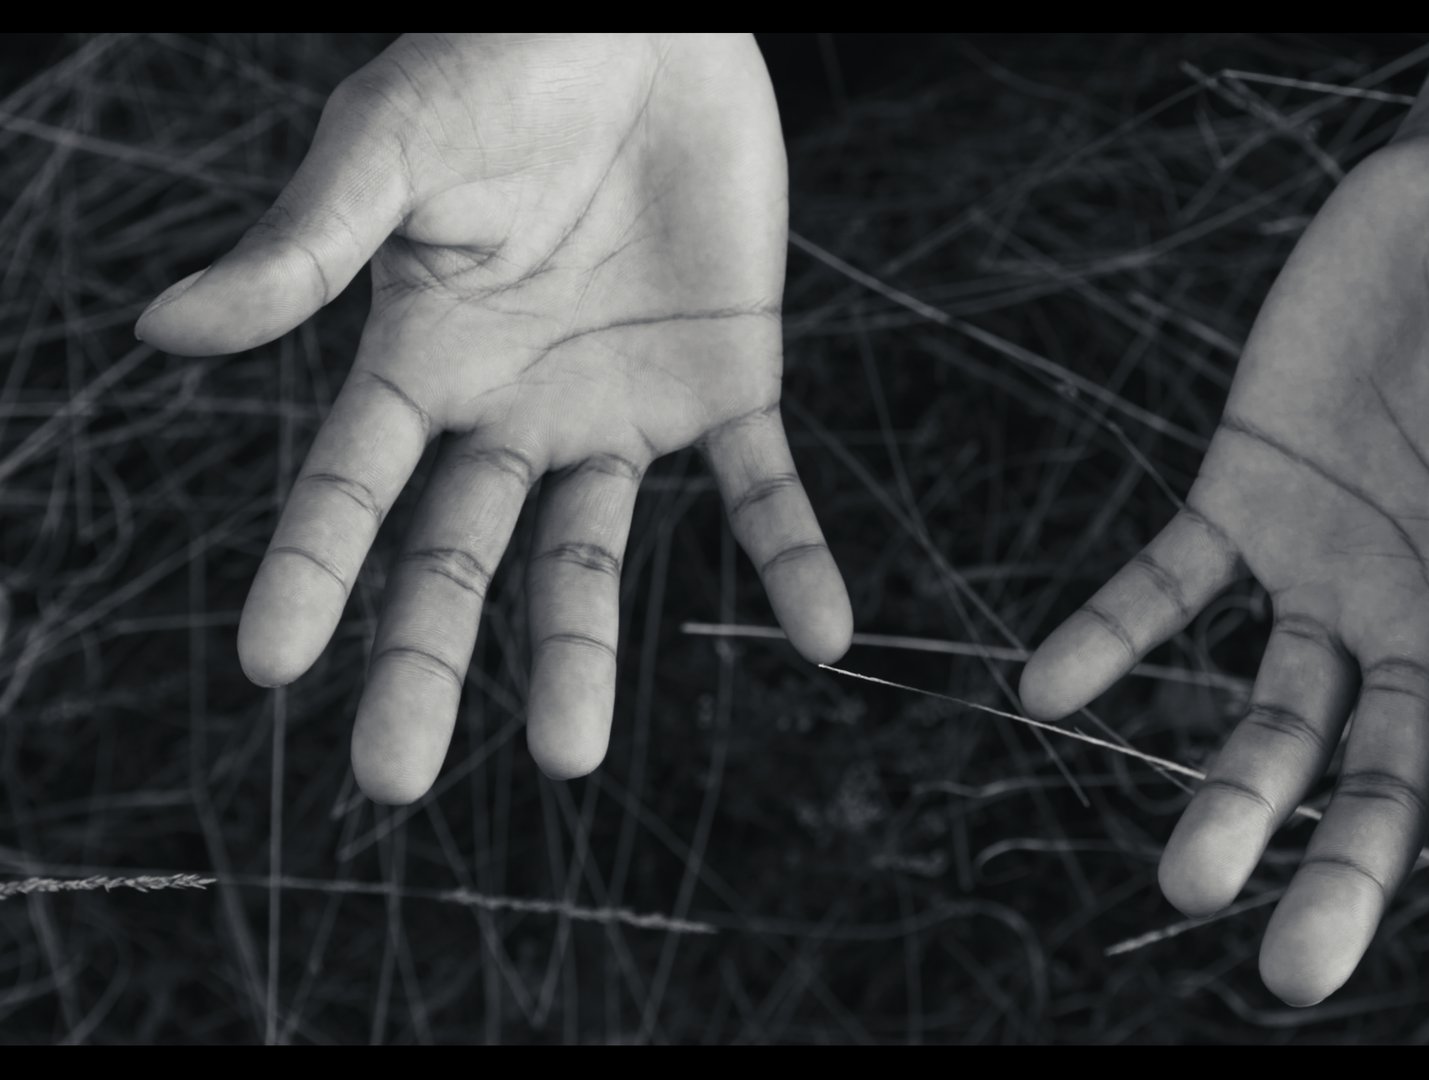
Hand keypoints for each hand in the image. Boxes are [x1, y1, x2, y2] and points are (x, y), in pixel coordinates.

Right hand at [135, 33, 851, 801]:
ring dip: (584, 654)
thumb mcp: (395, 145)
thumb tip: (165, 331)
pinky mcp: (727, 387)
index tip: (267, 666)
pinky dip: (794, 561)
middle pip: (459, 558)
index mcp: (419, 359)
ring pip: (595, 554)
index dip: (311, 570)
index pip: (351, 488)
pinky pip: (763, 494)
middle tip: (394, 780)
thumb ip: (308, 246)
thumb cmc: (500, 63)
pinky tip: (826, 636)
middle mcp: (512, 409)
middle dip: (426, 662)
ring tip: (569, 759)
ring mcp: (620, 407)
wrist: (648, 23)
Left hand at [1018, 134, 1428, 1007]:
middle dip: (1337, 871)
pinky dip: (1111, 636)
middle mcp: (1423, 621)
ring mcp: (1328, 567)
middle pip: (1377, 779)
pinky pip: (1167, 584)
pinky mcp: (1245, 496)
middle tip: (1288, 970)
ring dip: (1223, 793)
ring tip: (1184, 874)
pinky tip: (1047, 686)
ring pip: (1269, 713)